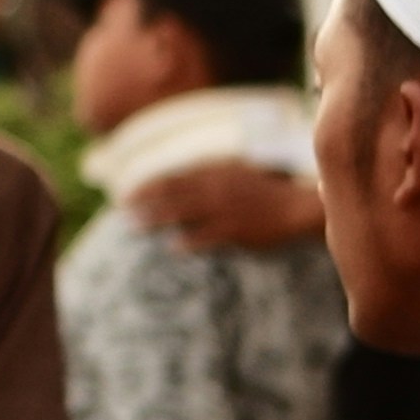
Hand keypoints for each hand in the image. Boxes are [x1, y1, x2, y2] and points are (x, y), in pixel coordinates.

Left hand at [126, 160, 328, 256]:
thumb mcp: (234, 172)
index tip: (127, 193)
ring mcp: (223, 209)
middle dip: (144, 202)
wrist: (295, 205)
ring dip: (156, 219)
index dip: (147, 186)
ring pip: (181, 214)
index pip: (172, 178)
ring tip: (136, 226)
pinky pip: (205, 236)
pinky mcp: (234, 229)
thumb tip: (182, 181)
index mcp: (214, 172)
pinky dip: (189, 241)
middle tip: (123, 210)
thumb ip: (208, 175)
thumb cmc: (266, 189)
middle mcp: (214, 188)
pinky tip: (174, 247)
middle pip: (170, 194)